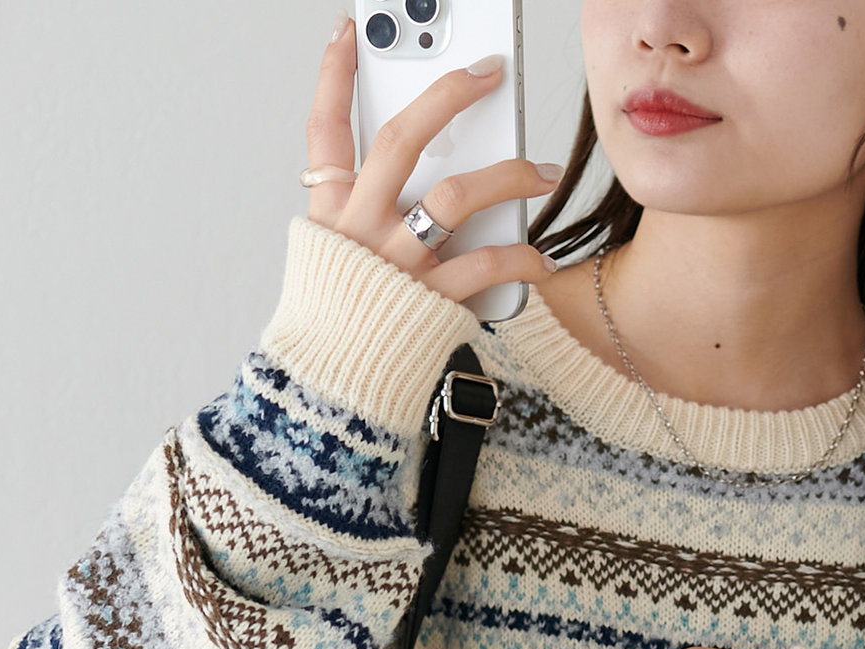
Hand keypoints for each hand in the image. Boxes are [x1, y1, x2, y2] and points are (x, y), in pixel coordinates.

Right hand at [307, 15, 561, 305]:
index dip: (333, 75)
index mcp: (329, 214)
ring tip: (542, 172)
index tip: (351, 31)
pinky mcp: (428, 301)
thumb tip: (417, 179)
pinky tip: (540, 258)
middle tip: (488, 73)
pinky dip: (519, 260)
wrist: (336, 396)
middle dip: (447, 96)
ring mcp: (395, 263)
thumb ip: (360, 216)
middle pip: (401, 140)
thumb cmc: (342, 328)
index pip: (323, 130)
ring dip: (507, 175)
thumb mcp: (333, 261)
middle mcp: (359, 229)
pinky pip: (484, 267)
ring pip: (454, 194)